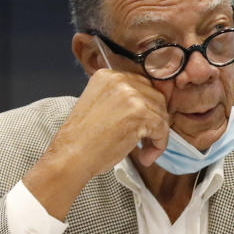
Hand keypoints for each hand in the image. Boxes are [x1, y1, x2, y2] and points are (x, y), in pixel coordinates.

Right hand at [55, 67, 170, 174]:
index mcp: (107, 76)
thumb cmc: (82, 140)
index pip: (141, 85)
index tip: (143, 124)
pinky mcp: (140, 113)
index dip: (146, 107)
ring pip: (160, 113)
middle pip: (154, 97)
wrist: (71, 156)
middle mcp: (120, 80)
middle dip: (154, 120)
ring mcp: (131, 95)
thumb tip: (147, 107)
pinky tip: (145, 157)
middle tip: (145, 141)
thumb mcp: (99, 107)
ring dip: (156, 135)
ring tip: (144, 151)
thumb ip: (121, 101)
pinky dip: (159, 144)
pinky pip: (162, 128)